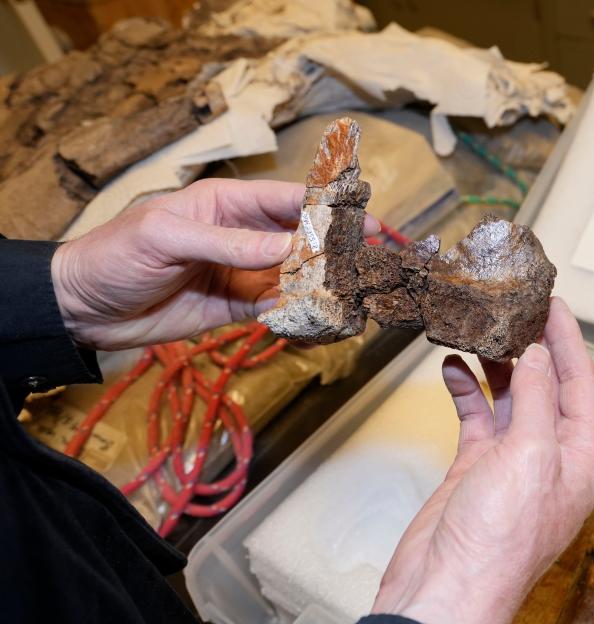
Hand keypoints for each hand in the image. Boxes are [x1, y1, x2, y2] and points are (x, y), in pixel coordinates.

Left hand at [51, 178, 379, 349]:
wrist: (81, 307)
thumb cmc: (115, 255)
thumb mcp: (168, 238)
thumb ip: (232, 244)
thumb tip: (292, 248)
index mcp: (227, 204)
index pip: (289, 200)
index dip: (329, 209)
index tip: (365, 219)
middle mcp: (242, 236)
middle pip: (302, 239)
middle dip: (338, 248)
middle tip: (374, 262)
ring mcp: (242, 273)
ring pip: (297, 275)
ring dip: (325, 283)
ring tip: (359, 292)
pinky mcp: (236, 308)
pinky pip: (279, 307)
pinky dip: (301, 312)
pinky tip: (323, 316)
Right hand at [372, 298, 593, 623]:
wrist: (445, 590)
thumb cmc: (497, 540)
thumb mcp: (530, 456)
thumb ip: (536, 400)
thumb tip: (538, 356)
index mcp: (580, 457)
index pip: (581, 385)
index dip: (568, 341)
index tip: (553, 304)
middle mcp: (550, 457)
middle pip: (547, 386)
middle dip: (531, 345)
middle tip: (514, 305)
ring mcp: (511, 463)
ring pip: (510, 398)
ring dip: (495, 364)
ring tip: (481, 327)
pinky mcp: (476, 468)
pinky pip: (475, 418)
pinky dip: (464, 390)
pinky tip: (450, 366)